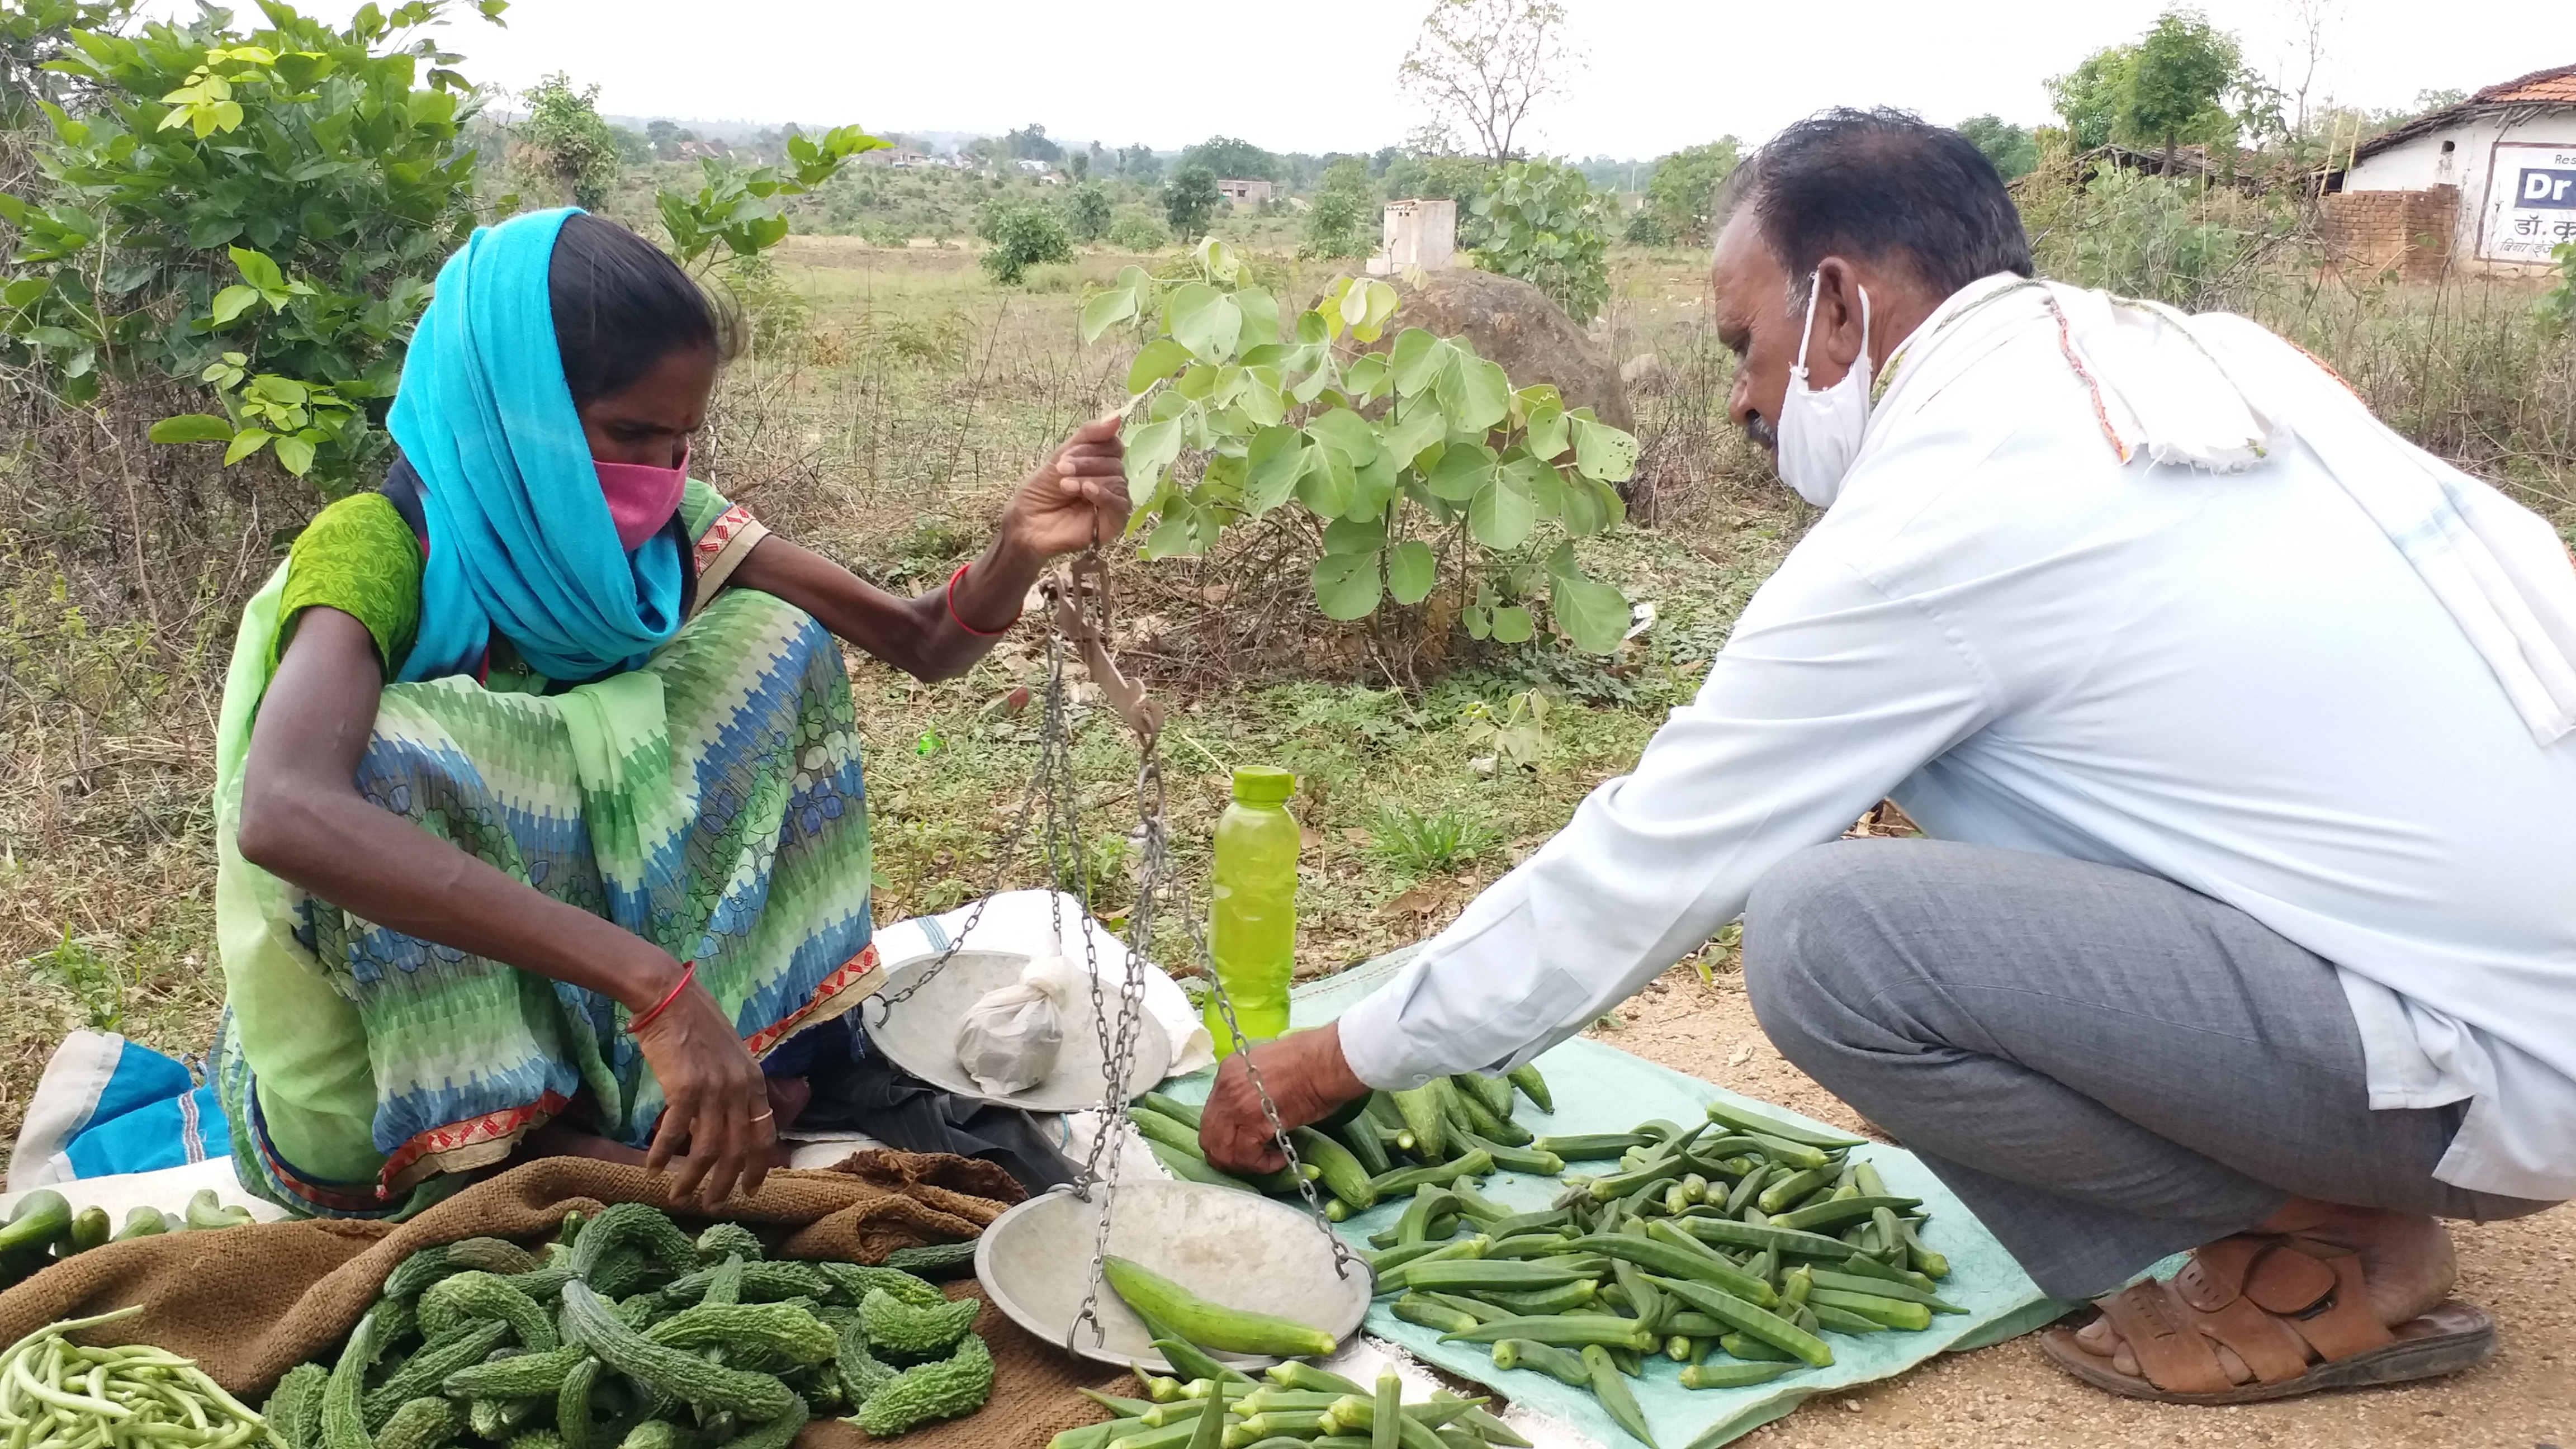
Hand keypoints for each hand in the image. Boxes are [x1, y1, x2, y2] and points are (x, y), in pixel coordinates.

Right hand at [628, 957, 774, 1208]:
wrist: (669, 997)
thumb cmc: (696, 1025)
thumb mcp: (728, 1057)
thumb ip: (733, 1090)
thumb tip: (726, 1125)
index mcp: (754, 1081)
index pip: (764, 1135)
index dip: (758, 1167)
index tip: (750, 1190)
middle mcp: (739, 1089)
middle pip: (737, 1150)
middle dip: (725, 1183)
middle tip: (711, 1205)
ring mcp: (713, 1089)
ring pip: (707, 1149)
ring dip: (692, 1178)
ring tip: (679, 1196)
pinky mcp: (684, 1088)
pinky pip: (674, 1133)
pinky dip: (661, 1154)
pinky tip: (651, 1168)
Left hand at [996, 414, 1130, 561]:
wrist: (1026, 524)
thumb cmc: (1040, 493)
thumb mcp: (1060, 457)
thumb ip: (1087, 437)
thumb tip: (1117, 415)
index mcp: (1100, 464)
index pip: (1113, 445)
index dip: (1093, 445)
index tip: (1067, 454)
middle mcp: (1110, 481)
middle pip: (1115, 462)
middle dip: (1087, 462)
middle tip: (1062, 470)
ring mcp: (1113, 502)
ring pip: (1117, 480)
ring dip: (1088, 478)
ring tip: (1065, 485)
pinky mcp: (1114, 522)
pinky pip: (1120, 503)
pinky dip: (1104, 494)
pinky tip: (1087, 491)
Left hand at [1199, 1022, 1368, 1173]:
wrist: (1329, 1060)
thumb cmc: (1312, 1063)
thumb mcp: (1271, 1071)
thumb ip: (1254, 1092)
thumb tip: (1256, 1118)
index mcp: (1229, 1072)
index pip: (1213, 1115)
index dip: (1227, 1136)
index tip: (1249, 1143)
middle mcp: (1224, 1087)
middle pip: (1209, 1136)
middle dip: (1229, 1155)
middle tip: (1253, 1160)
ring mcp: (1234, 1104)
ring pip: (1222, 1151)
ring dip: (1244, 1163)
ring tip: (1269, 1160)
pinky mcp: (1251, 1121)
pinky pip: (1245, 1156)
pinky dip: (1262, 1165)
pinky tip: (1280, 1158)